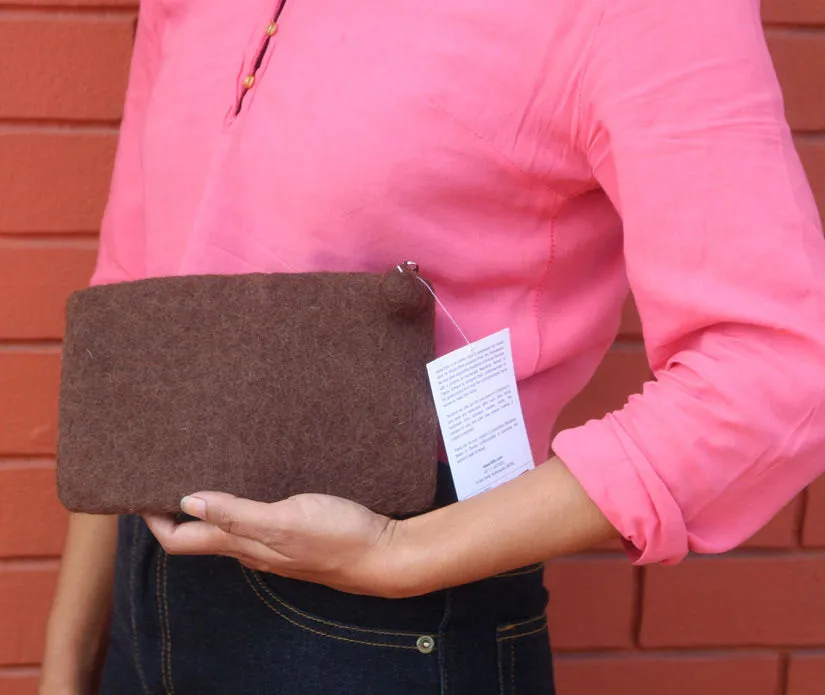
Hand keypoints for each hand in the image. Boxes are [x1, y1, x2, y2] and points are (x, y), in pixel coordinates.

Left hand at [144, 492, 403, 596]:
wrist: (383, 554)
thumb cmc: (337, 537)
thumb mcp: (283, 521)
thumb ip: (236, 513)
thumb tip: (187, 501)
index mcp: (244, 545)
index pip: (181, 540)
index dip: (155, 520)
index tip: (139, 492)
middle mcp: (253, 548)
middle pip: (200, 534)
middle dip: (177, 508)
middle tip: (167, 474)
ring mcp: (274, 542)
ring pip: (227, 526)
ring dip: (208, 503)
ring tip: (204, 470)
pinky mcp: (295, 532)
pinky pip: (254, 519)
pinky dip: (240, 502)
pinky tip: (251, 480)